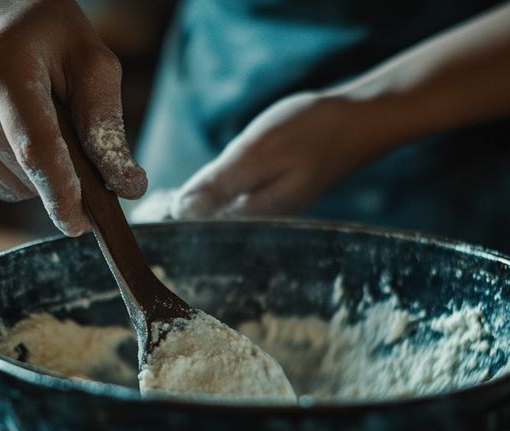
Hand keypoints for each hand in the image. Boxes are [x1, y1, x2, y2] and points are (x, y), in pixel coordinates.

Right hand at [0, 0, 145, 234]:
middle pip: (26, 171)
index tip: (81, 225)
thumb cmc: (47, 27)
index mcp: (4, 67)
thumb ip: (107, 124)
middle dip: (64, 176)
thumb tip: (126, 186)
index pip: (35, 149)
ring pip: (12, 183)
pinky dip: (18, 171)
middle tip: (79, 142)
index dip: (61, 194)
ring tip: (42, 121)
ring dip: (40, 173)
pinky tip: (19, 131)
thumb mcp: (92, 59)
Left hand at [170, 92, 362, 218]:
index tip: (148, 213)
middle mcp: (265, 219)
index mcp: (258, 214)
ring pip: (224, 218)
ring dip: (198, 210)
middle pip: (213, 231)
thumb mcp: (260, 151)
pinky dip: (218, 197)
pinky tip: (203, 190)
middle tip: (151, 209)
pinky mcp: (276, 196)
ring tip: (166, 204)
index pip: (203, 231)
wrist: (361, 120)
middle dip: (183, 222)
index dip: (172, 223)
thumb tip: (181, 209)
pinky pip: (238, 204)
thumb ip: (221, 181)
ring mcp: (272, 209)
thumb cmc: (313, 130)